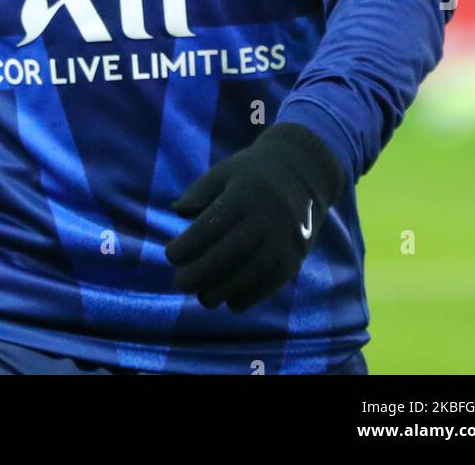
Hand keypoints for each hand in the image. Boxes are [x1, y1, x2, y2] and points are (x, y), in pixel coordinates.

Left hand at [164, 122, 345, 312]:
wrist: (304, 174)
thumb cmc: (252, 174)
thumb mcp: (225, 171)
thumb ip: (200, 191)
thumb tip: (176, 210)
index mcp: (245, 194)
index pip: (213, 224)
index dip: (189, 244)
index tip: (170, 255)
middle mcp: (267, 217)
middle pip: (230, 252)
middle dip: (201, 272)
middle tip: (181, 282)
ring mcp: (284, 239)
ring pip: (251, 272)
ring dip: (223, 290)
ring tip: (203, 297)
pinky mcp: (295, 257)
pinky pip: (271, 283)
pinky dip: (250, 296)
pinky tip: (231, 301)